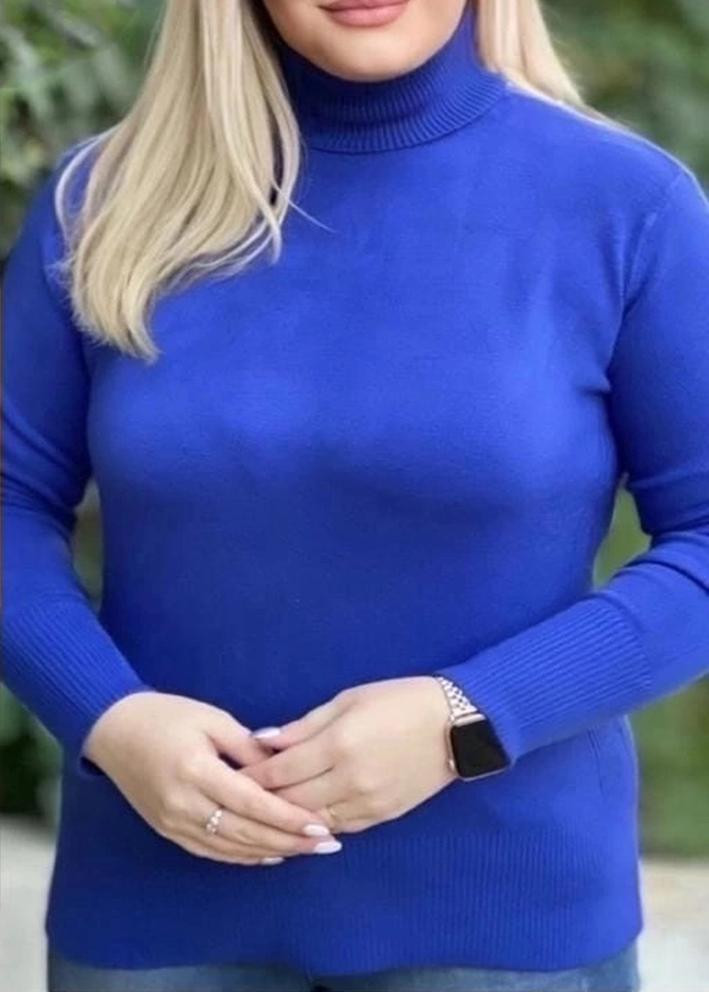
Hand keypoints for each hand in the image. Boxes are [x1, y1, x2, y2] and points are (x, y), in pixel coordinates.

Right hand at [82, 691, 339, 864]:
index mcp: (196, 772)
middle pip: (245, 832)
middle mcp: (184, 805)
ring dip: (271, 852)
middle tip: (325, 844)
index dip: (287, 818)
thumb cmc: (166, 715)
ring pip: (231, 848)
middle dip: (289, 841)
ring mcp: (174, 823)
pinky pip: (212, 852)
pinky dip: (243, 856)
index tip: (319, 825)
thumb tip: (283, 767)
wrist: (113, 729)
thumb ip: (248, 747)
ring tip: (306, 851)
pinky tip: (269, 855)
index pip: (251, 803)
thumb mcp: (211, 719)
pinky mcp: (168, 831)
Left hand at [240, 676, 456, 833]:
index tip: (228, 775)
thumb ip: (304, 725)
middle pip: (290, 802)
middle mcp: (349, 779)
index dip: (250, 775)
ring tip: (260, 812)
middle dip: (259, 801)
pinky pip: (338, 828)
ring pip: (311, 822)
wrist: (457, 724)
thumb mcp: (349, 700)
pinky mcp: (382, 816)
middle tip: (234, 798)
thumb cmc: (399, 699)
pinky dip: (314, 825)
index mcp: (338, 744)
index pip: (280, 771)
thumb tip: (263, 741)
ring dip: (284, 819)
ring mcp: (367, 803)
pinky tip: (299, 821)